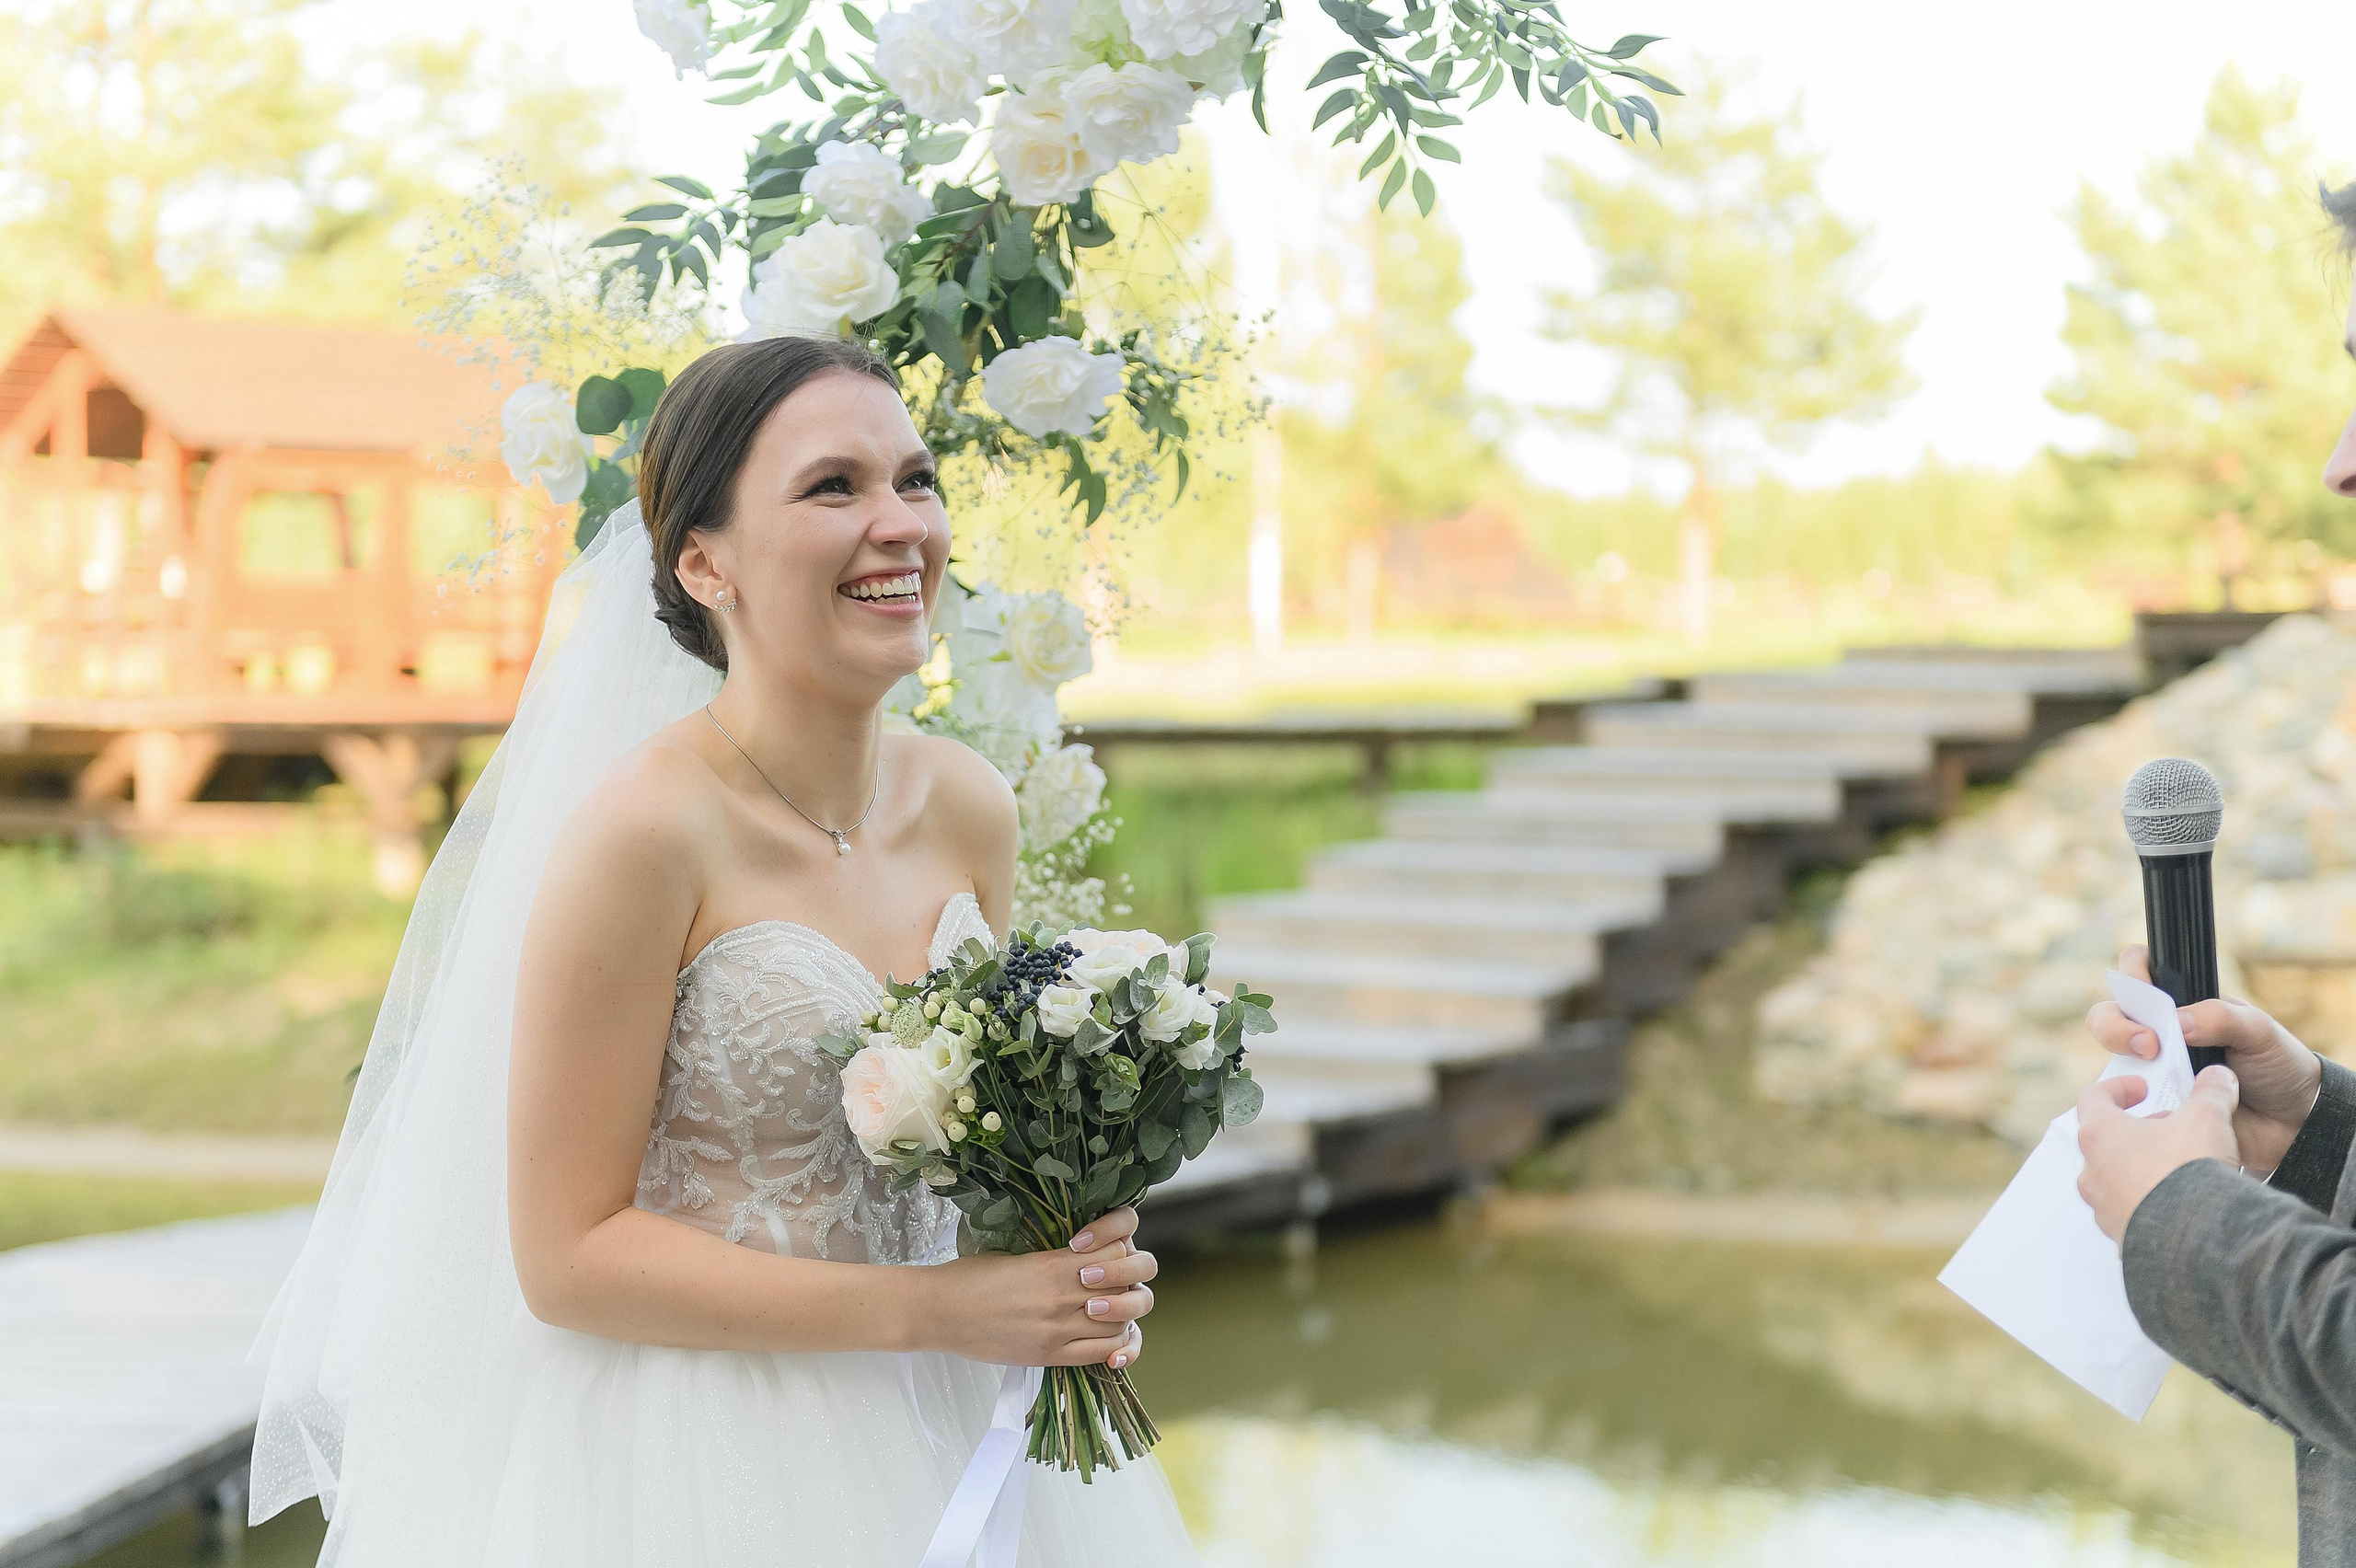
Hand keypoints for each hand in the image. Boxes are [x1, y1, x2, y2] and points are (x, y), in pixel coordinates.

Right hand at [915, 1206, 1157, 1368]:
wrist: (940, 1312)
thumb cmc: (971, 1276)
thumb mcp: (1018, 1255)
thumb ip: (1055, 1259)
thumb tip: (1088, 1260)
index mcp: (1054, 1264)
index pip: (1118, 1250)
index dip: (1121, 1248)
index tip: (1108, 1251)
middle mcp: (1063, 1296)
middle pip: (1127, 1284)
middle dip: (1130, 1280)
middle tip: (1117, 1282)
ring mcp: (1058, 1329)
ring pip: (1122, 1322)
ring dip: (1125, 1315)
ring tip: (1113, 1311)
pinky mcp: (1049, 1356)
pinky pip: (1100, 1354)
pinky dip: (1115, 1348)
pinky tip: (1110, 1342)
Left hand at [2076, 1066, 2241, 1241]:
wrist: (2198, 1239)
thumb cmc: (2189, 1169)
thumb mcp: (2207, 1117)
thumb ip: (2210, 1091)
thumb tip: (2218, 1076)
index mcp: (2099, 1136)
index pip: (2093, 1098)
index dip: (2118, 1088)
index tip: (2144, 1088)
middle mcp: (2091, 1173)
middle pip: (2105, 1141)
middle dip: (2139, 1130)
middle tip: (2172, 1128)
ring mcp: (2104, 1209)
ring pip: (2117, 1179)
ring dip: (2144, 1166)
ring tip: (2180, 1166)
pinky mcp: (2121, 1238)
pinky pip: (2132, 1213)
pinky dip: (2152, 1202)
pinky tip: (2183, 1202)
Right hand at [2084, 945, 2323, 1175]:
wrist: (2292, 1122)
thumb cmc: (2277, 1066)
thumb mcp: (2258, 1031)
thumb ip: (2219, 1018)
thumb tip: (2175, 1023)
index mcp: (2182, 1004)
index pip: (2138, 971)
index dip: (2132, 974)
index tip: (2148, 995)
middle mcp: (2159, 1032)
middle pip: (2107, 1015)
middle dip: (2115, 1027)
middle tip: (2149, 1047)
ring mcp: (2153, 1069)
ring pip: (2111, 1057)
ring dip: (2124, 1062)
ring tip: (2153, 1077)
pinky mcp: (2152, 1105)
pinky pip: (2124, 1101)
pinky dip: (2131, 1100)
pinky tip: (2155, 1105)